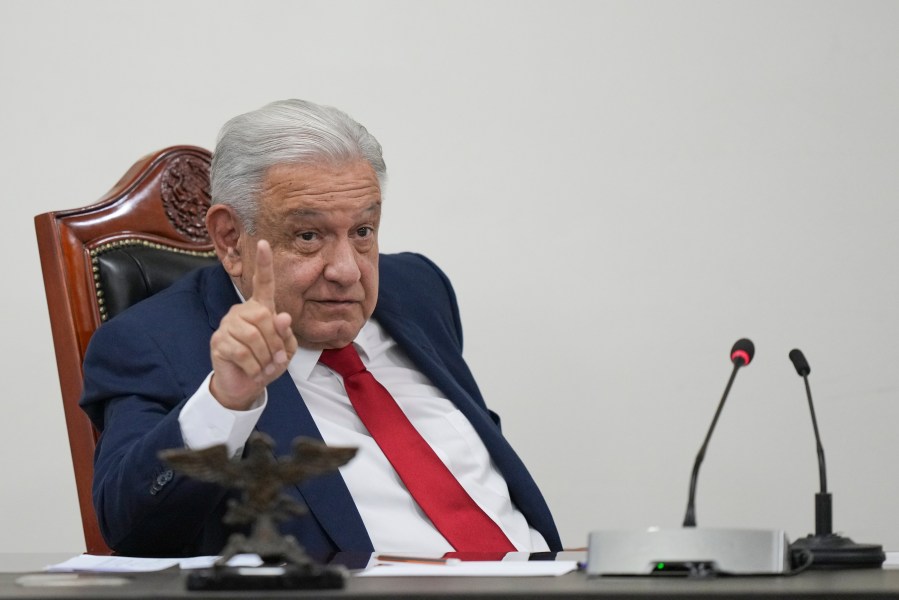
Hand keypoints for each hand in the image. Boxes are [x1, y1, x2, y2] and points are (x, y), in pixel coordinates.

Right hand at [209, 240, 297, 409]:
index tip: (264, 242)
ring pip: (252, 337)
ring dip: (264, 357)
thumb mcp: (284, 351)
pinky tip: (253, 371)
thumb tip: (282, 316)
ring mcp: (228, 325)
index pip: (264, 283)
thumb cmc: (267, 363)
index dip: (264, 264)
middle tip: (276, 359)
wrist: (246, 385)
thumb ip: (286, 334)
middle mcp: (242, 311)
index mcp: (261, 309)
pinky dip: (254, 367)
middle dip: (275, 343)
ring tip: (264, 366)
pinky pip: (241, 352)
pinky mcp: (218, 341)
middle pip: (264, 318)